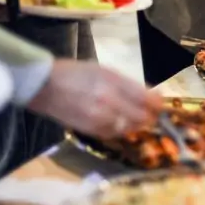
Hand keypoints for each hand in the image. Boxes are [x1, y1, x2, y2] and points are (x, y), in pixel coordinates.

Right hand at [27, 60, 162, 138]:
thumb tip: (151, 94)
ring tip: (138, 118)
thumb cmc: (75, 73)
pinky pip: (114, 133)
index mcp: (113, 81)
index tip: (161, 103)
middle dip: (151, 116)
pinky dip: (122, 129)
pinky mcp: (90, 129)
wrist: (44, 86)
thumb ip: (128, 84)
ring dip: (137, 124)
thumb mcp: (104, 70)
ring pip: (130, 127)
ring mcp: (99, 117)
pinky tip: (121, 123)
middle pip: (142, 116)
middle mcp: (109, 100)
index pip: (146, 98)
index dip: (158, 103)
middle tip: (153, 113)